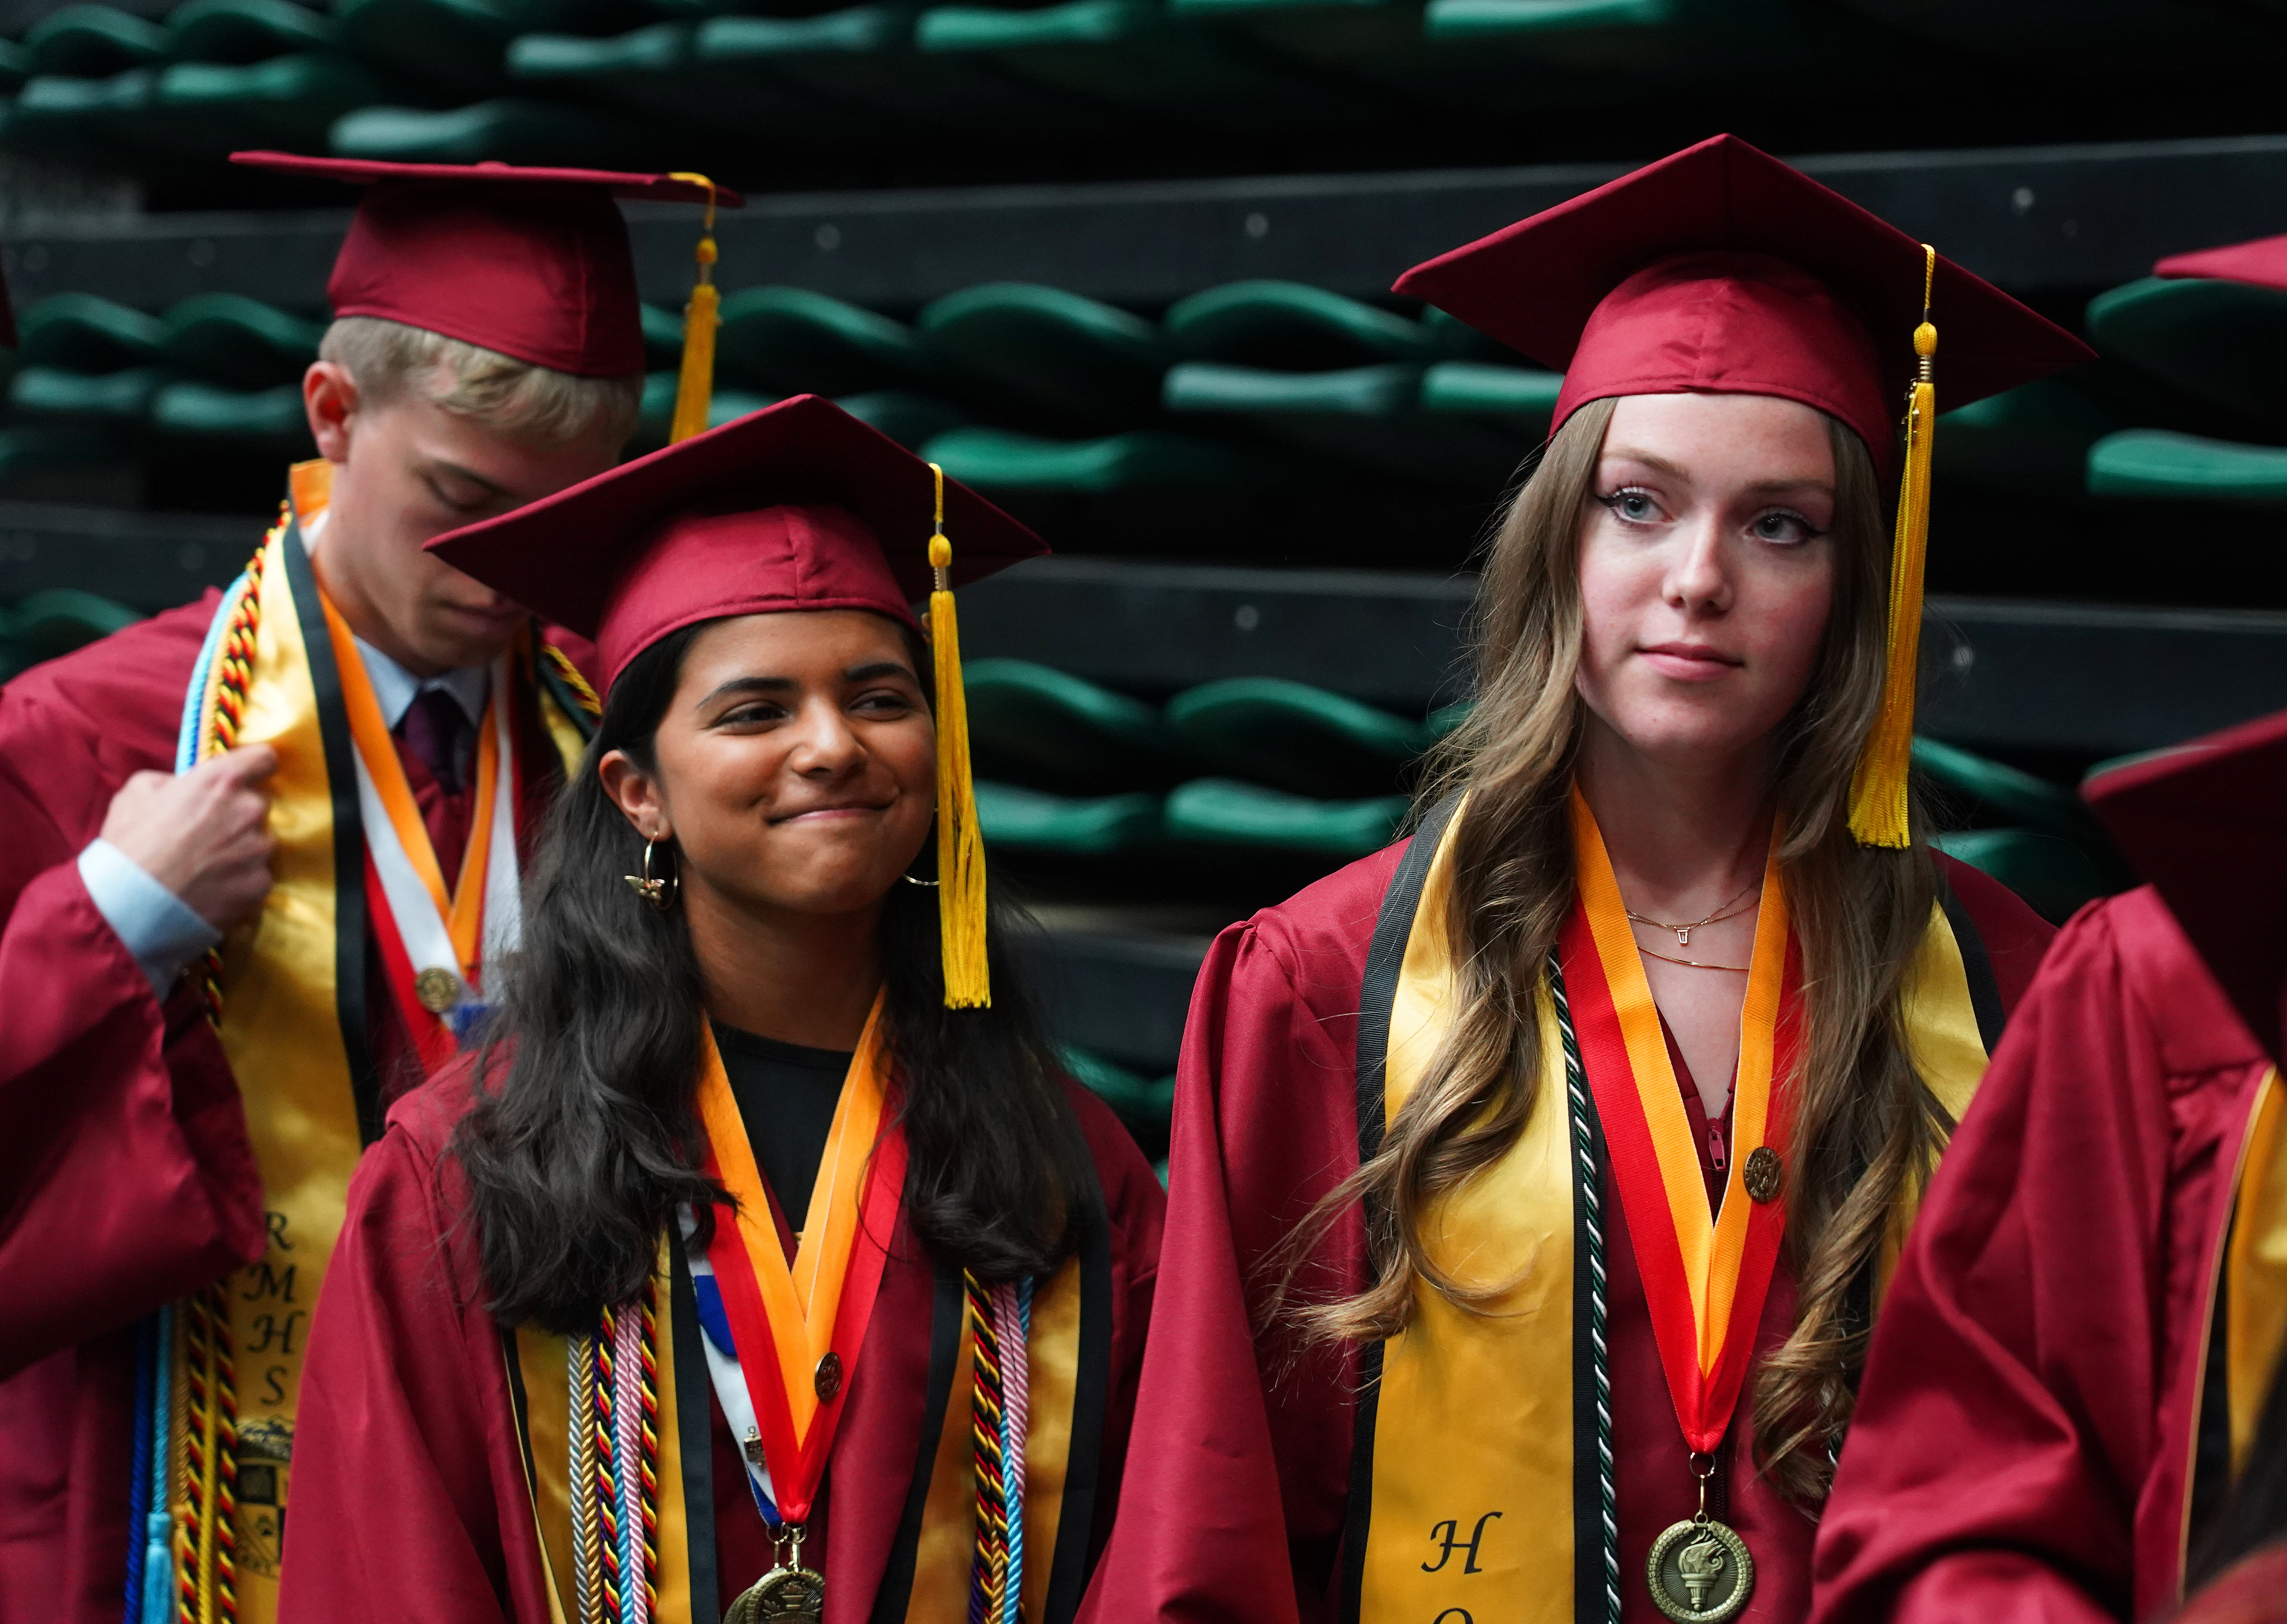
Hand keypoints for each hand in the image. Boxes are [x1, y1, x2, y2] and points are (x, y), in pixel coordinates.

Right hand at [100, 745, 278, 931]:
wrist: (128, 904)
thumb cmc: (129, 844)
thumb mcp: (138, 792)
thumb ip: (172, 780)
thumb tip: (185, 783)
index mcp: (222, 781)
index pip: (263, 758)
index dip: (254, 766)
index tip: (245, 776)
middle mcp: (249, 810)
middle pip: (259, 805)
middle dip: (238, 815)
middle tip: (208, 833)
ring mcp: (259, 850)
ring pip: (260, 842)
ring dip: (241, 849)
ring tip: (206, 865)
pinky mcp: (260, 884)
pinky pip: (258, 876)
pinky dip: (240, 881)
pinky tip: (212, 887)